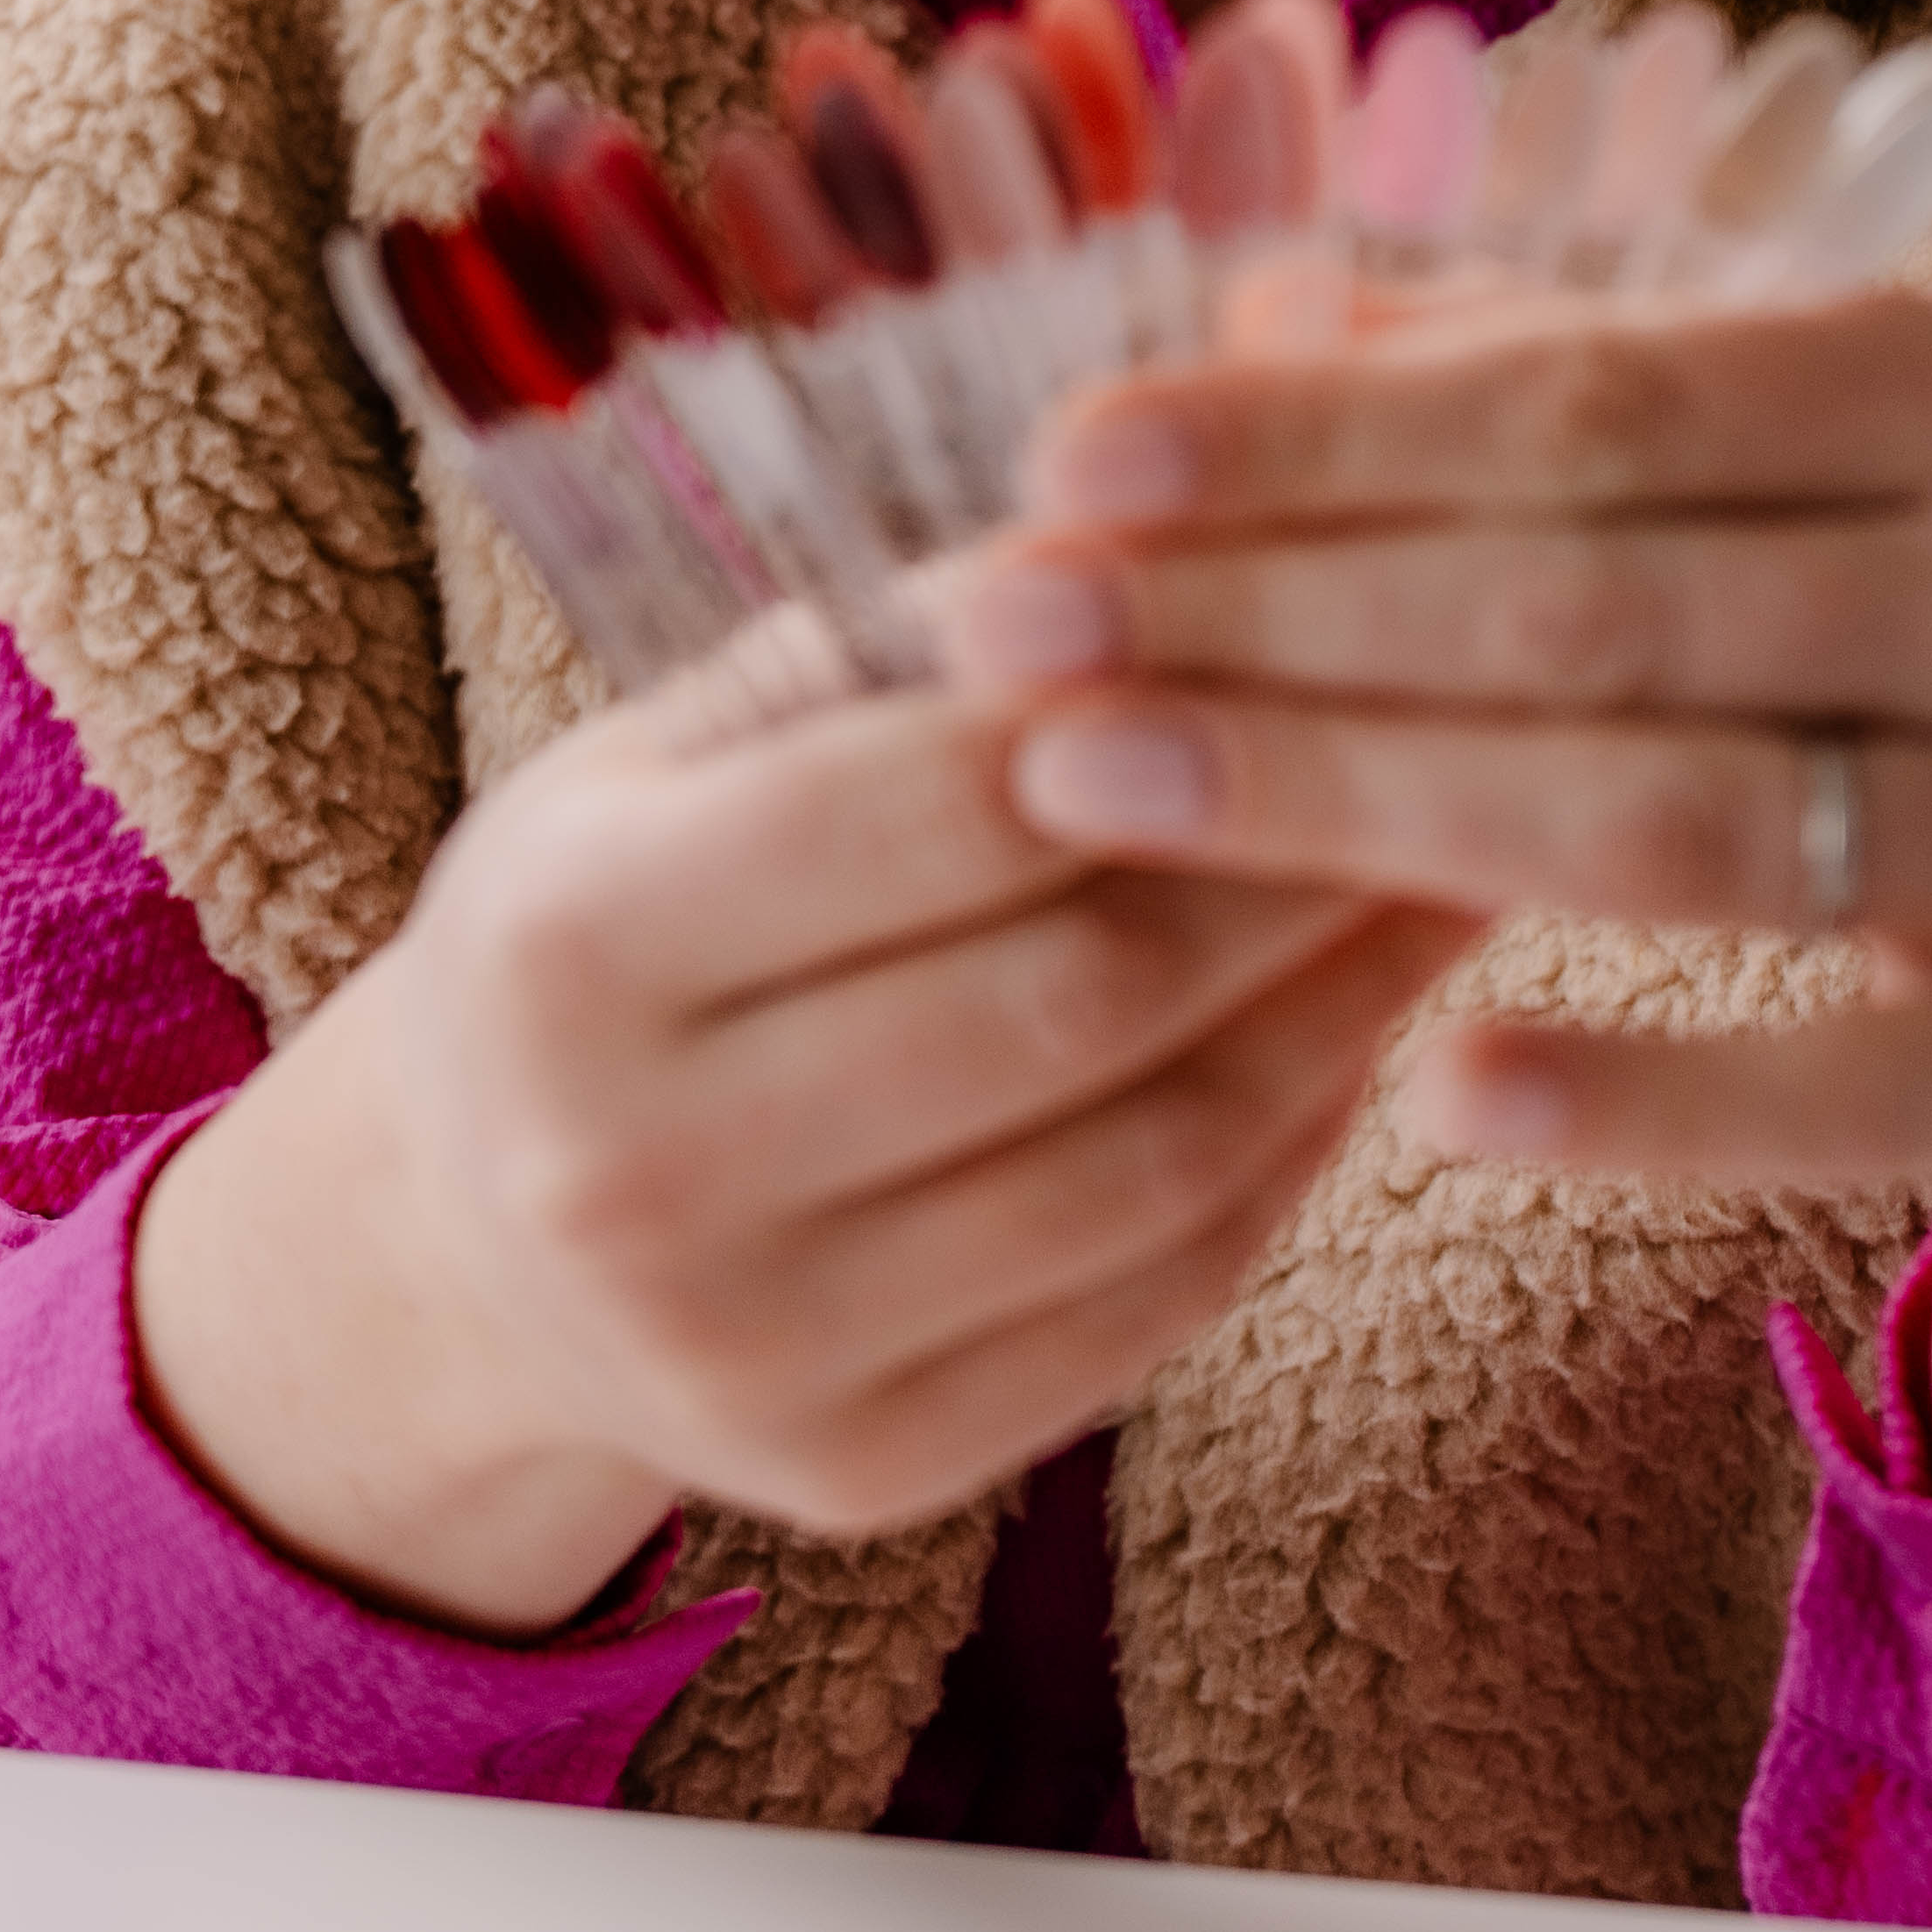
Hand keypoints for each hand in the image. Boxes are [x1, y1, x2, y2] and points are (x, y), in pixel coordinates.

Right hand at [132, 672, 1469, 1636]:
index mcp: (569, 941)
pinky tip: (1356, 1042)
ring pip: (1152, 1160)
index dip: (1160, 702)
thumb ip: (911, 629)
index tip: (1325, 606)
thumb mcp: (685, 741)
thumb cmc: (619, 916)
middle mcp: (630, 1170)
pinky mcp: (858, 1476)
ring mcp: (744, 1352)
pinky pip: (1152, 1302)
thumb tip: (1185, 455)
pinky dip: (1287, 1160)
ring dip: (1339, 1013)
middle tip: (1463, 739)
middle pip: (1075, 992)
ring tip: (1453, 876)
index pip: (941, 800)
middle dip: (1301, 856)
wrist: (468, 1238)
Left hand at [965, 285, 1931, 1507]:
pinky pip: (1838, 1087)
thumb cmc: (1899, 642)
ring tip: (1088, 795)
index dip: (1317, 426)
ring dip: (1355, 807)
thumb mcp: (1769, 468)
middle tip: (1001, 631)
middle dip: (1266, 616)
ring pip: (1675, 825)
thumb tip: (1245, 308)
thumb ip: (1530, 381)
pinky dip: (1637, 1091)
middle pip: (1595, 604)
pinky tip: (1426, 1091)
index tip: (1066, 454)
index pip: (1587, 394)